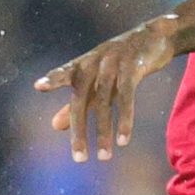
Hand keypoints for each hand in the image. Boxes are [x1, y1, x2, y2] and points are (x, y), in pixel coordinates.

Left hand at [35, 15, 178, 161]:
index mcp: (83, 65)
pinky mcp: (134, 67)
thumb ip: (77, 103)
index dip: (53, 78)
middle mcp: (95, 63)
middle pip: (82, 99)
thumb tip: (53, 127)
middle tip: (79, 158)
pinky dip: (125, 119)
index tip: (39, 86)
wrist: (155, 36)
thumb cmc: (121, 62)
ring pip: (104, 102)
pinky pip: (127, 96)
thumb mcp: (96, 80)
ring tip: (104, 156)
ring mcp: (114, 64)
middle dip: (79, 130)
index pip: (65, 72)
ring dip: (104, 131)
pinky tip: (123, 139)